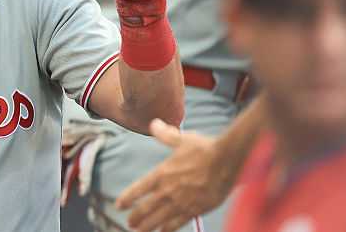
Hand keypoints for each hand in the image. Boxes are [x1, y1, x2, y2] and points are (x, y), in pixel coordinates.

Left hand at [116, 120, 233, 231]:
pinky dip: (168, 229)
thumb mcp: (181, 139)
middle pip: (145, 208)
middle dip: (135, 217)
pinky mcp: (195, 209)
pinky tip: (163, 231)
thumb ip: (165, 134)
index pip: (138, 189)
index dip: (127, 199)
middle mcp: (168, 190)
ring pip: (158, 219)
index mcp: (162, 173)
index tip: (119, 205)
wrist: (226, 160)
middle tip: (130, 223)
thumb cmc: (204, 148)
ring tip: (140, 231)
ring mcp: (181, 202)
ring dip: (147, 226)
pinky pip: (177, 223)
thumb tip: (154, 124)